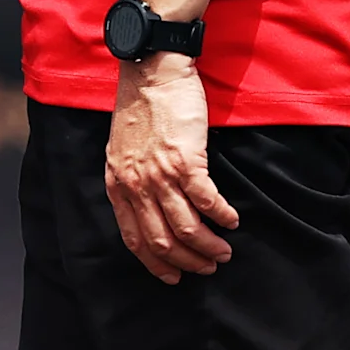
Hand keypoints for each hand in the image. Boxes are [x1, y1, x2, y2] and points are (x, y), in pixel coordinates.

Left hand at [104, 55, 238, 283]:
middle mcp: (135, 185)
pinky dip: (222, 216)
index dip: (155, 263)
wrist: (151, 72)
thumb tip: (150, 206)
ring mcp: (159, 175)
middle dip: (187, 261)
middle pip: (161, 240)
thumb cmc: (140, 108)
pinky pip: (207, 200)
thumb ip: (131, 179)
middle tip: (207, 267)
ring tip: (224, 252)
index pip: (134, 238)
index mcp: (117, 185)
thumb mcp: (122, 150)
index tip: (173, 277)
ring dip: (208, 246)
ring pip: (186, 227)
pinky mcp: (185, 160)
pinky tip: (232, 221)